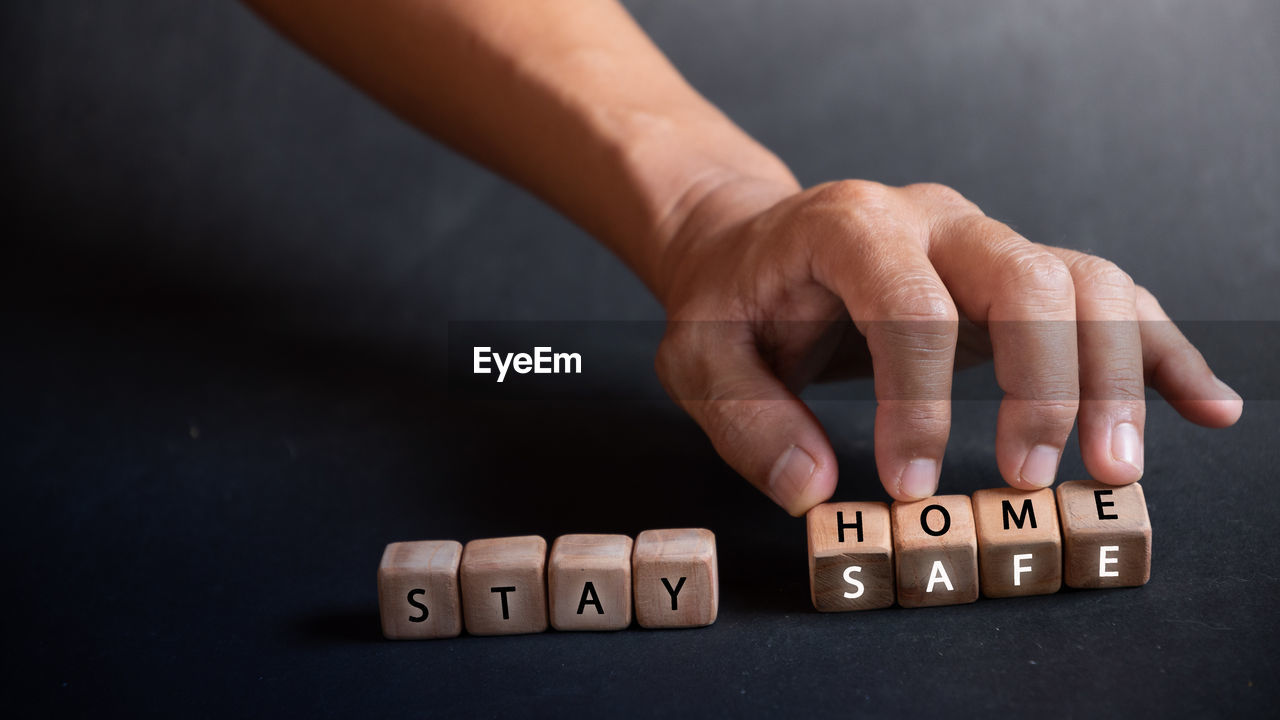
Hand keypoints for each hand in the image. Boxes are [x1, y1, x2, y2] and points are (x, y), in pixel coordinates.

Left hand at [654, 177, 1242, 514]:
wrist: (753, 250)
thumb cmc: (732, 306)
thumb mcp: (700, 362)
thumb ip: (746, 423)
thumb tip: (815, 492)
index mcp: (847, 227)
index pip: (908, 303)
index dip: (917, 400)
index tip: (909, 485)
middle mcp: (933, 222)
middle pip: (1024, 278)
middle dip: (1042, 385)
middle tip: (1034, 481)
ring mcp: (984, 242)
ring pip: (1084, 283)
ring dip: (1115, 375)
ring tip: (1115, 469)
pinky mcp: (1017, 276)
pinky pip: (1110, 299)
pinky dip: (1159, 354)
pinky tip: (1204, 407)